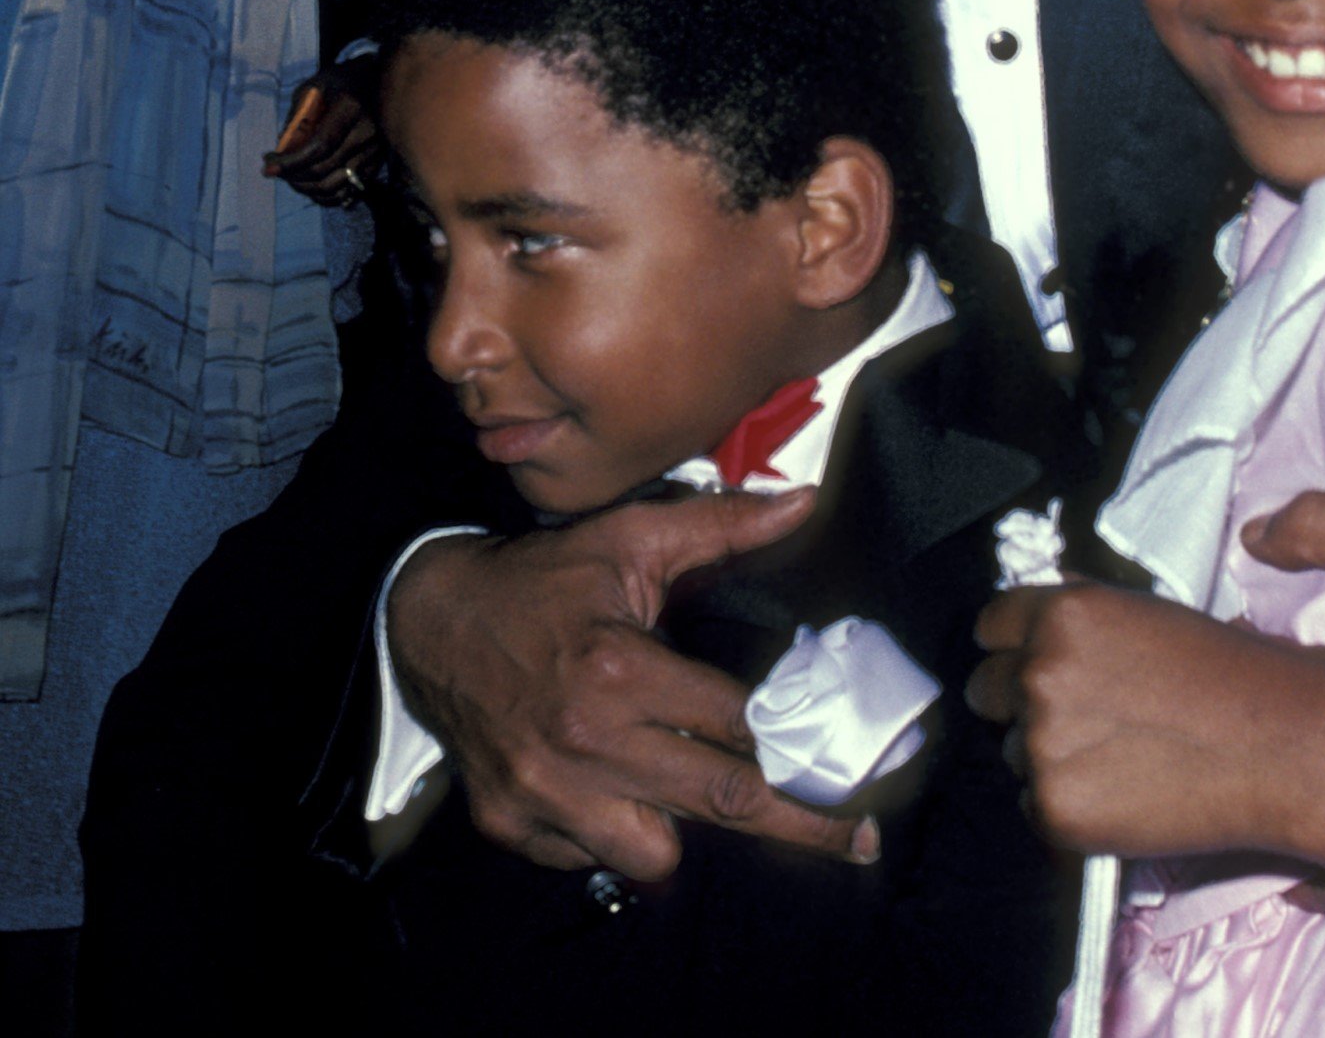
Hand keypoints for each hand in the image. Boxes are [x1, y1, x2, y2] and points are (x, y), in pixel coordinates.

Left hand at [264, 61, 380, 203]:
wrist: (378, 82)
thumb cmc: (339, 83)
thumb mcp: (312, 88)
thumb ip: (297, 118)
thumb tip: (283, 151)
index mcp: (351, 108)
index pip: (319, 146)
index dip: (291, 162)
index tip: (267, 165)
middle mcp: (368, 132)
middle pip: (325, 169)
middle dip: (293, 176)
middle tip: (275, 170)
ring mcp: (376, 151)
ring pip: (336, 187)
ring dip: (307, 189)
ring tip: (292, 177)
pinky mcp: (378, 164)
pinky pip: (349, 192)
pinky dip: (326, 196)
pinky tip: (311, 186)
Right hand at [387, 490, 874, 879]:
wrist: (430, 622)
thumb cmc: (543, 579)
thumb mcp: (630, 538)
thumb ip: (723, 524)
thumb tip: (805, 500)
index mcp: (618, 670)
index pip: (735, 722)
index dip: (799, 739)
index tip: (854, 762)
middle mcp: (582, 743)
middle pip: (717, 799)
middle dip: (800, 823)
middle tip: (859, 842)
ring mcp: (542, 795)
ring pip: (655, 853)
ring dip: (689, 827)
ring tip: (701, 789)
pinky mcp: (510, 826)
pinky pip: (593, 859)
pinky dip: (618, 833)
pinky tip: (624, 790)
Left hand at [970, 581, 1311, 858]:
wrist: (1276, 746)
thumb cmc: (1225, 674)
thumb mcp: (1146, 613)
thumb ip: (1081, 614)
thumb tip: (1038, 613)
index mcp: (1063, 614)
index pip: (990, 625)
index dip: (1011, 643)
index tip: (1026, 658)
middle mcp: (1041, 672)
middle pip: (984, 688)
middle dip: (1016, 700)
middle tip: (1075, 715)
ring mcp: (1043, 745)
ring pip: (1011, 749)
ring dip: (1046, 755)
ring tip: (1116, 755)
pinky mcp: (1055, 809)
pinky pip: (1033, 804)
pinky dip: (1066, 803)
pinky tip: (1120, 790)